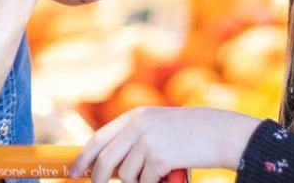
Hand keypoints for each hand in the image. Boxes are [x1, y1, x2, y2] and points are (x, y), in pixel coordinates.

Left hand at [71, 107, 260, 182]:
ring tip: (155, 173)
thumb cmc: (188, 134)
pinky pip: (145, 181)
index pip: (97, 139)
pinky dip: (153, 182)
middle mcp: (136, 126)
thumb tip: (106, 164)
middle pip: (104, 160)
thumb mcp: (156, 126)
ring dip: (137, 181)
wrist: (218, 133)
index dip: (83, 158)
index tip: (74, 172)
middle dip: (98, 178)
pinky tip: (167, 173)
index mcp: (133, 117)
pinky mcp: (159, 157)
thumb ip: (132, 137)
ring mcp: (147, 141)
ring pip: (126, 175)